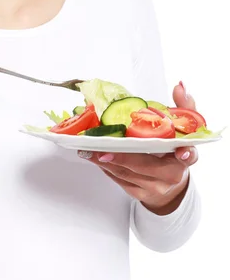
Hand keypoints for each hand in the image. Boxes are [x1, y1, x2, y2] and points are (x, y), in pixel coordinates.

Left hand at [77, 82, 198, 214]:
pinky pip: (119, 180)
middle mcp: (171, 175)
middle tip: (105, 149)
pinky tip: (94, 157)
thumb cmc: (173, 152)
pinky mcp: (139, 193)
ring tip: (90, 149)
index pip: (189, 156)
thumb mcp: (182, 130)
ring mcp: (154, 187)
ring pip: (128, 174)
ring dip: (107, 161)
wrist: (170, 185)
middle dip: (124, 157)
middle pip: (146, 166)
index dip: (186, 153)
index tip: (182, 151)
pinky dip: (106, 167)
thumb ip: (183, 107)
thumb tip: (179, 86)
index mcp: (184, 157)